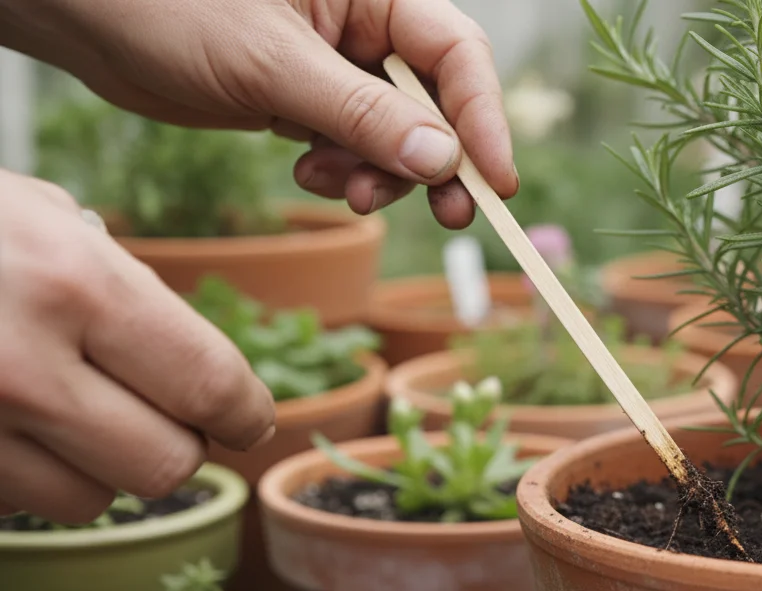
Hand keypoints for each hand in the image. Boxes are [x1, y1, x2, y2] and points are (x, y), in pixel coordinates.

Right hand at [0, 170, 275, 523]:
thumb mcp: (37, 217)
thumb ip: (123, 294)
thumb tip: (201, 380)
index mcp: (73, 283)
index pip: (211, 386)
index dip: (246, 411)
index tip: (247, 418)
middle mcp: (23, 366)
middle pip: (165, 467)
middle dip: (176, 445)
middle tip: (161, 415)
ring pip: (90, 502)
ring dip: (97, 468)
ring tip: (66, 409)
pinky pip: (14, 505)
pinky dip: (26, 476)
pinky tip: (5, 421)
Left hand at [2, 0, 515, 227]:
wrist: (84, 17)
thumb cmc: (166, 8)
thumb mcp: (270, 63)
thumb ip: (360, 114)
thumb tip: (443, 161)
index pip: (456, 53)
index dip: (483, 118)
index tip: (494, 183)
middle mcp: (364, 24)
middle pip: (439, 101)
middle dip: (438, 161)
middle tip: (447, 215)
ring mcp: (337, 63)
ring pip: (398, 134)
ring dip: (382, 174)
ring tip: (340, 191)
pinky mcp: (307, 98)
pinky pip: (355, 146)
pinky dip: (345, 172)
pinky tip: (307, 174)